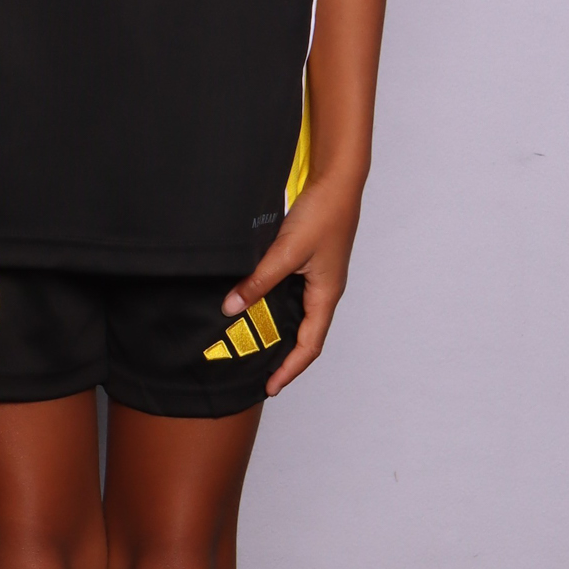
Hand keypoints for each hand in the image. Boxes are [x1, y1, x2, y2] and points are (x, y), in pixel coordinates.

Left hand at [223, 170, 363, 395]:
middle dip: (283, 356)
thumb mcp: (286, 252)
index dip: (290, 369)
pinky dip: (274, 304)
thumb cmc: (323, 215)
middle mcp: (324, 290)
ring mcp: (316, 277)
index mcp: (326, 295)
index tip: (269, 386)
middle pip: (305, 334)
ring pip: (297, 314)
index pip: (310, 346)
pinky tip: (254, 301)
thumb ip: (259, 280)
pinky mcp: (308, 262)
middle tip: (256, 369)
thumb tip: (232, 307)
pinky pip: (291, 293)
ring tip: (251, 341)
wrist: (336, 181)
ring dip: (277, 330)